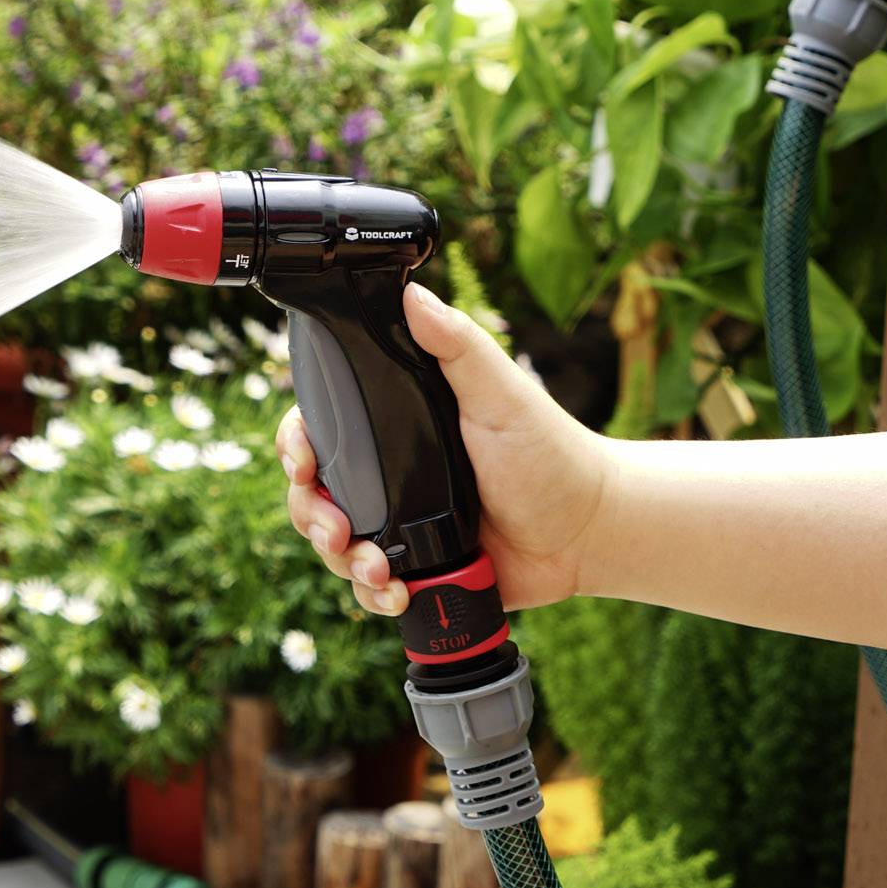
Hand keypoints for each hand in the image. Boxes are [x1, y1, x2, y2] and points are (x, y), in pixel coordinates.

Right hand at [277, 282, 612, 618]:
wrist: (590, 532)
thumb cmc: (550, 455)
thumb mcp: (500, 394)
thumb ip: (457, 345)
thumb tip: (413, 293)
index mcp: (392, 429)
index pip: (317, 432)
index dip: (296, 448)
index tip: (303, 464)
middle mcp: (386, 476)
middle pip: (311, 495)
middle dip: (310, 516)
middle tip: (337, 529)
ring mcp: (397, 525)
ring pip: (332, 546)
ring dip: (341, 560)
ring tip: (378, 569)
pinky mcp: (416, 570)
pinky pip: (370, 587)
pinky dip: (373, 594)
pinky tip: (396, 591)